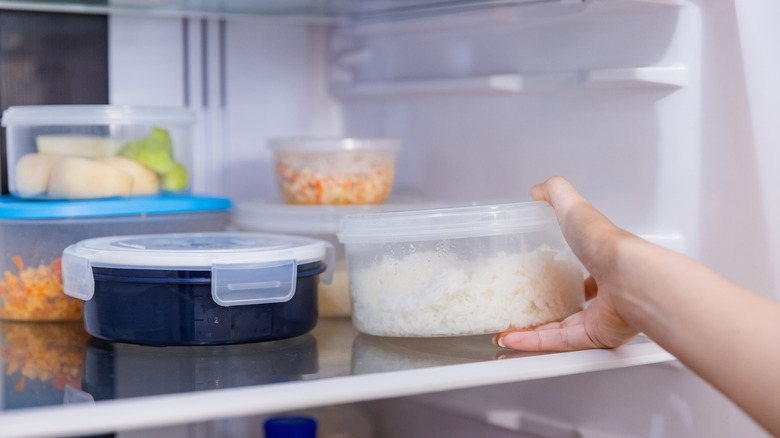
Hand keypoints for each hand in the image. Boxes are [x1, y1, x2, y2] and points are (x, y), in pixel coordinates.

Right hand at [493, 176, 640, 350]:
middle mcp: (606, 293)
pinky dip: (534, 342)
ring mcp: (601, 317)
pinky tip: (513, 339)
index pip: (583, 273)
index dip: (563, 276)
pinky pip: (559, 342)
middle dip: (546, 308)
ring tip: (508, 329)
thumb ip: (555, 193)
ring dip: (533, 331)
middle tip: (521, 308)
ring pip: (562, 329)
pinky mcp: (593, 337)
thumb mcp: (575, 207)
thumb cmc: (606, 244)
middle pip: (573, 305)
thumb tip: (537, 190)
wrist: (629, 278)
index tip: (541, 278)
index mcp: (603, 263)